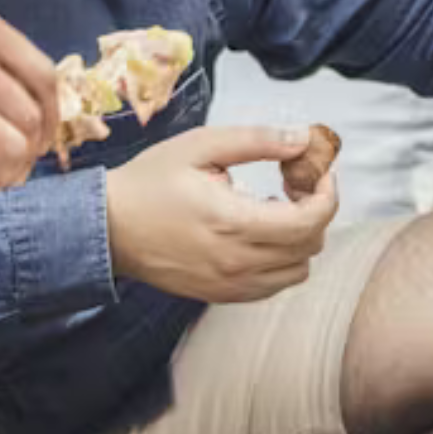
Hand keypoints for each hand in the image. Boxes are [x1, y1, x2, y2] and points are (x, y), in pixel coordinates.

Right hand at [105, 125, 338, 302]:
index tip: (317, 170)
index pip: (311, 221)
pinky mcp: (220, 295)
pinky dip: (282, 260)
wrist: (106, 228)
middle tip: (293, 180)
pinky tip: (259, 231)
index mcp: (233, 223)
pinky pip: (272, 285)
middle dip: (315, 208)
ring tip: (274, 207)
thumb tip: (304, 138)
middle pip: (311, 245)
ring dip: (300, 237)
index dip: (327, 192)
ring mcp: (229, 285)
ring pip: (297, 271)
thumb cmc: (150, 182)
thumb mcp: (201, 146)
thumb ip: (258, 140)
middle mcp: (236, 262)